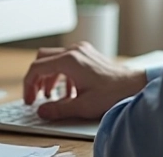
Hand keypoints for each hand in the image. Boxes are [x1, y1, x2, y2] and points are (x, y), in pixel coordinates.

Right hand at [22, 42, 146, 120]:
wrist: (134, 85)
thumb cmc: (112, 93)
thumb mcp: (82, 106)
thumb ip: (58, 109)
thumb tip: (41, 111)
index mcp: (69, 61)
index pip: (37, 68)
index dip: (28, 85)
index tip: (30, 99)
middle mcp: (74, 51)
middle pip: (43, 59)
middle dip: (36, 78)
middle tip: (34, 96)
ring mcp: (82, 51)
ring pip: (54, 59)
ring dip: (48, 77)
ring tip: (49, 96)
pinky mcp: (88, 54)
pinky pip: (66, 61)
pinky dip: (61, 75)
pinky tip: (67, 92)